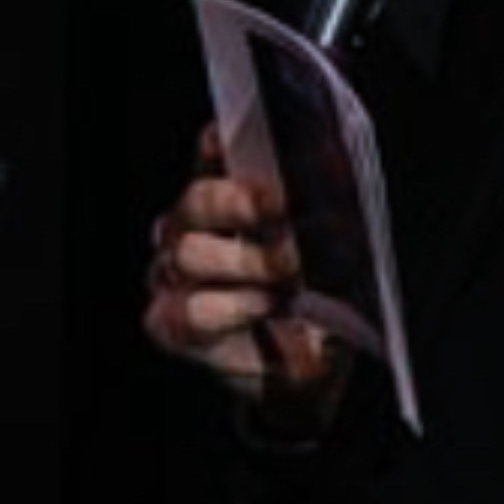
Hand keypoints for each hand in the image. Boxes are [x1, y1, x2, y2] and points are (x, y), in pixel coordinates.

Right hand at [142, 163, 341, 423]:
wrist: (307, 367)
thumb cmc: (318, 298)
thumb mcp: (333, 252)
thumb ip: (326, 214)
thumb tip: (336, 173)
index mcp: (225, 199)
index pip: (212, 159)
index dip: (218, 146)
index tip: (232, 136)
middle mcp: (188, 230)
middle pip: (196, 203)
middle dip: (239, 201)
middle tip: (282, 206)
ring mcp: (170, 277)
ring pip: (189, 254)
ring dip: (246, 261)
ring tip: (290, 270)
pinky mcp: (167, 323)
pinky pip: (191, 310)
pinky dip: (234, 306)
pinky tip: (265, 305)